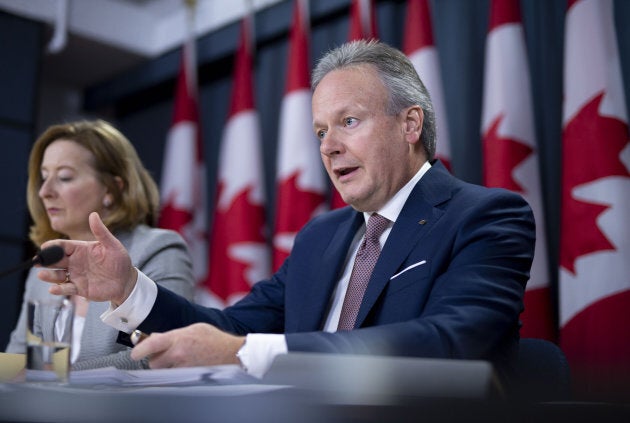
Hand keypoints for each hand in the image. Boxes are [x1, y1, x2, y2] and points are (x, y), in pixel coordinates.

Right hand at [37, 212, 136, 304]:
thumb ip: (101, 232)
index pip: (63, 246)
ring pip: (57, 275)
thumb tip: (93, 214)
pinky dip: (58, 289)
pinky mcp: (79, 288)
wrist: (126, 281)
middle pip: (56, 260)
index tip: (45, 247)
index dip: (53, 246)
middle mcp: (75, 262)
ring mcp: (76, 275)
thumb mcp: (112, 245)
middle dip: (45, 260)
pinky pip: (66, 288)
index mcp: (81, 249)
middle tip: (37, 261)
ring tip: (41, 274)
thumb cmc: (120, 261)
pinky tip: (53, 289)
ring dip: (48, 275)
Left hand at [130, 323, 244, 368]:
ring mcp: (183, 367)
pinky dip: (174, 373)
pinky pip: (173, 377)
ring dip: (164, 367)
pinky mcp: (188, 377)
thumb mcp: (193, 329)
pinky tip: (183, 366)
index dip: (139, 350)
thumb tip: (156, 337)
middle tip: (161, 355)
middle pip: (153, 363)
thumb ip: (173, 334)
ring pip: (163, 372)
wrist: (231, 353)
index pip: (151, 344)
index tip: (135, 353)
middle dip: (154, 359)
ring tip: (175, 361)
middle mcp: (179, 354)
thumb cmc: (214, 339)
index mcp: (179, 338)